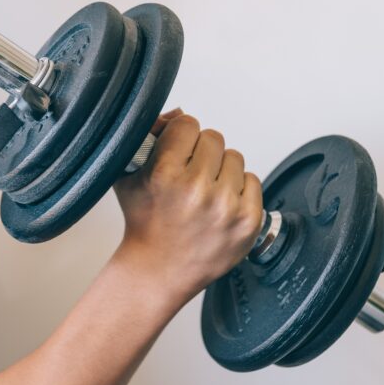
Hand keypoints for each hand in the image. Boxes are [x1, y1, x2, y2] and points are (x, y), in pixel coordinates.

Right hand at [113, 109, 262, 303]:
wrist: (157, 271)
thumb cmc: (144, 223)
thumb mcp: (130, 176)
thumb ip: (150, 138)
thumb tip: (180, 113)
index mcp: (165, 173)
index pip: (189, 124)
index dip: (182, 137)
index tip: (178, 153)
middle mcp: (197, 190)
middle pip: (214, 138)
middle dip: (202, 153)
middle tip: (191, 175)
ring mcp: (226, 207)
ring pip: (235, 157)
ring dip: (222, 170)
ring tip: (205, 193)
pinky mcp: (248, 222)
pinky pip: (253, 180)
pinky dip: (239, 190)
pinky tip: (220, 205)